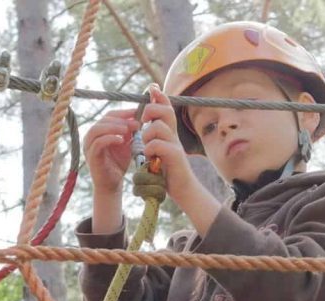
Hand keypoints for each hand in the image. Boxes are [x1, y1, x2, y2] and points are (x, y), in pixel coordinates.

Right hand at [84, 108, 138, 195]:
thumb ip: (129, 133)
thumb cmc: (118, 164)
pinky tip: (121, 141)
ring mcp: (89, 146)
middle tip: (135, 123)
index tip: (137, 112)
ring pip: (98, 129)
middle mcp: (91, 136)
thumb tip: (137, 119)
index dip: (123, 113)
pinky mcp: (91, 156)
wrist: (112, 184)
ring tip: (127, 130)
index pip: (109, 115)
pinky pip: (98, 142)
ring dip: (114, 127)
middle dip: (121, 119)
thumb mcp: (126, 145)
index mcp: (99, 131)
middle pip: (104, 120)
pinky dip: (110, 139)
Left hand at [140, 84, 202, 207]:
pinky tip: (149, 156)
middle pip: (166, 111)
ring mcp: (176, 145)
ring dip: (147, 133)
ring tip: (145, 145)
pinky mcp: (175, 157)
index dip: (160, 96)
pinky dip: (151, 148)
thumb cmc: (169, 172)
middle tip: (143, 120)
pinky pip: (160, 145)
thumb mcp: (159, 152)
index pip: (166, 108)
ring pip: (159, 127)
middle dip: (152, 109)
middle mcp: (174, 136)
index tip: (152, 86)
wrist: (183, 190)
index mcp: (169, 133)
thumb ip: (153, 139)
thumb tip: (142, 129)